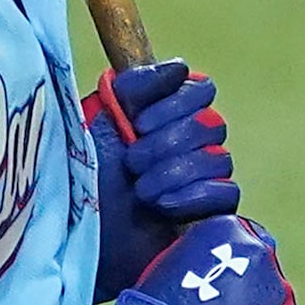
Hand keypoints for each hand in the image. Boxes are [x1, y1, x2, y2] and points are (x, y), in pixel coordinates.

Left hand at [84, 60, 239, 300]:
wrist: (77, 236)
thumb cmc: (82, 177)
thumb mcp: (99, 120)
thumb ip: (134, 85)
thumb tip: (179, 68)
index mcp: (163, 116)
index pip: (201, 90)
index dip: (175, 103)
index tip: (137, 122)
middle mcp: (188, 144)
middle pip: (211, 125)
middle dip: (166, 143)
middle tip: (132, 162)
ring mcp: (202, 182)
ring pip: (219, 159)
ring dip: (173, 173)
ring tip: (140, 192)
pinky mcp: (210, 218)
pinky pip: (227, 193)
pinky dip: (194, 197)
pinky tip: (163, 207)